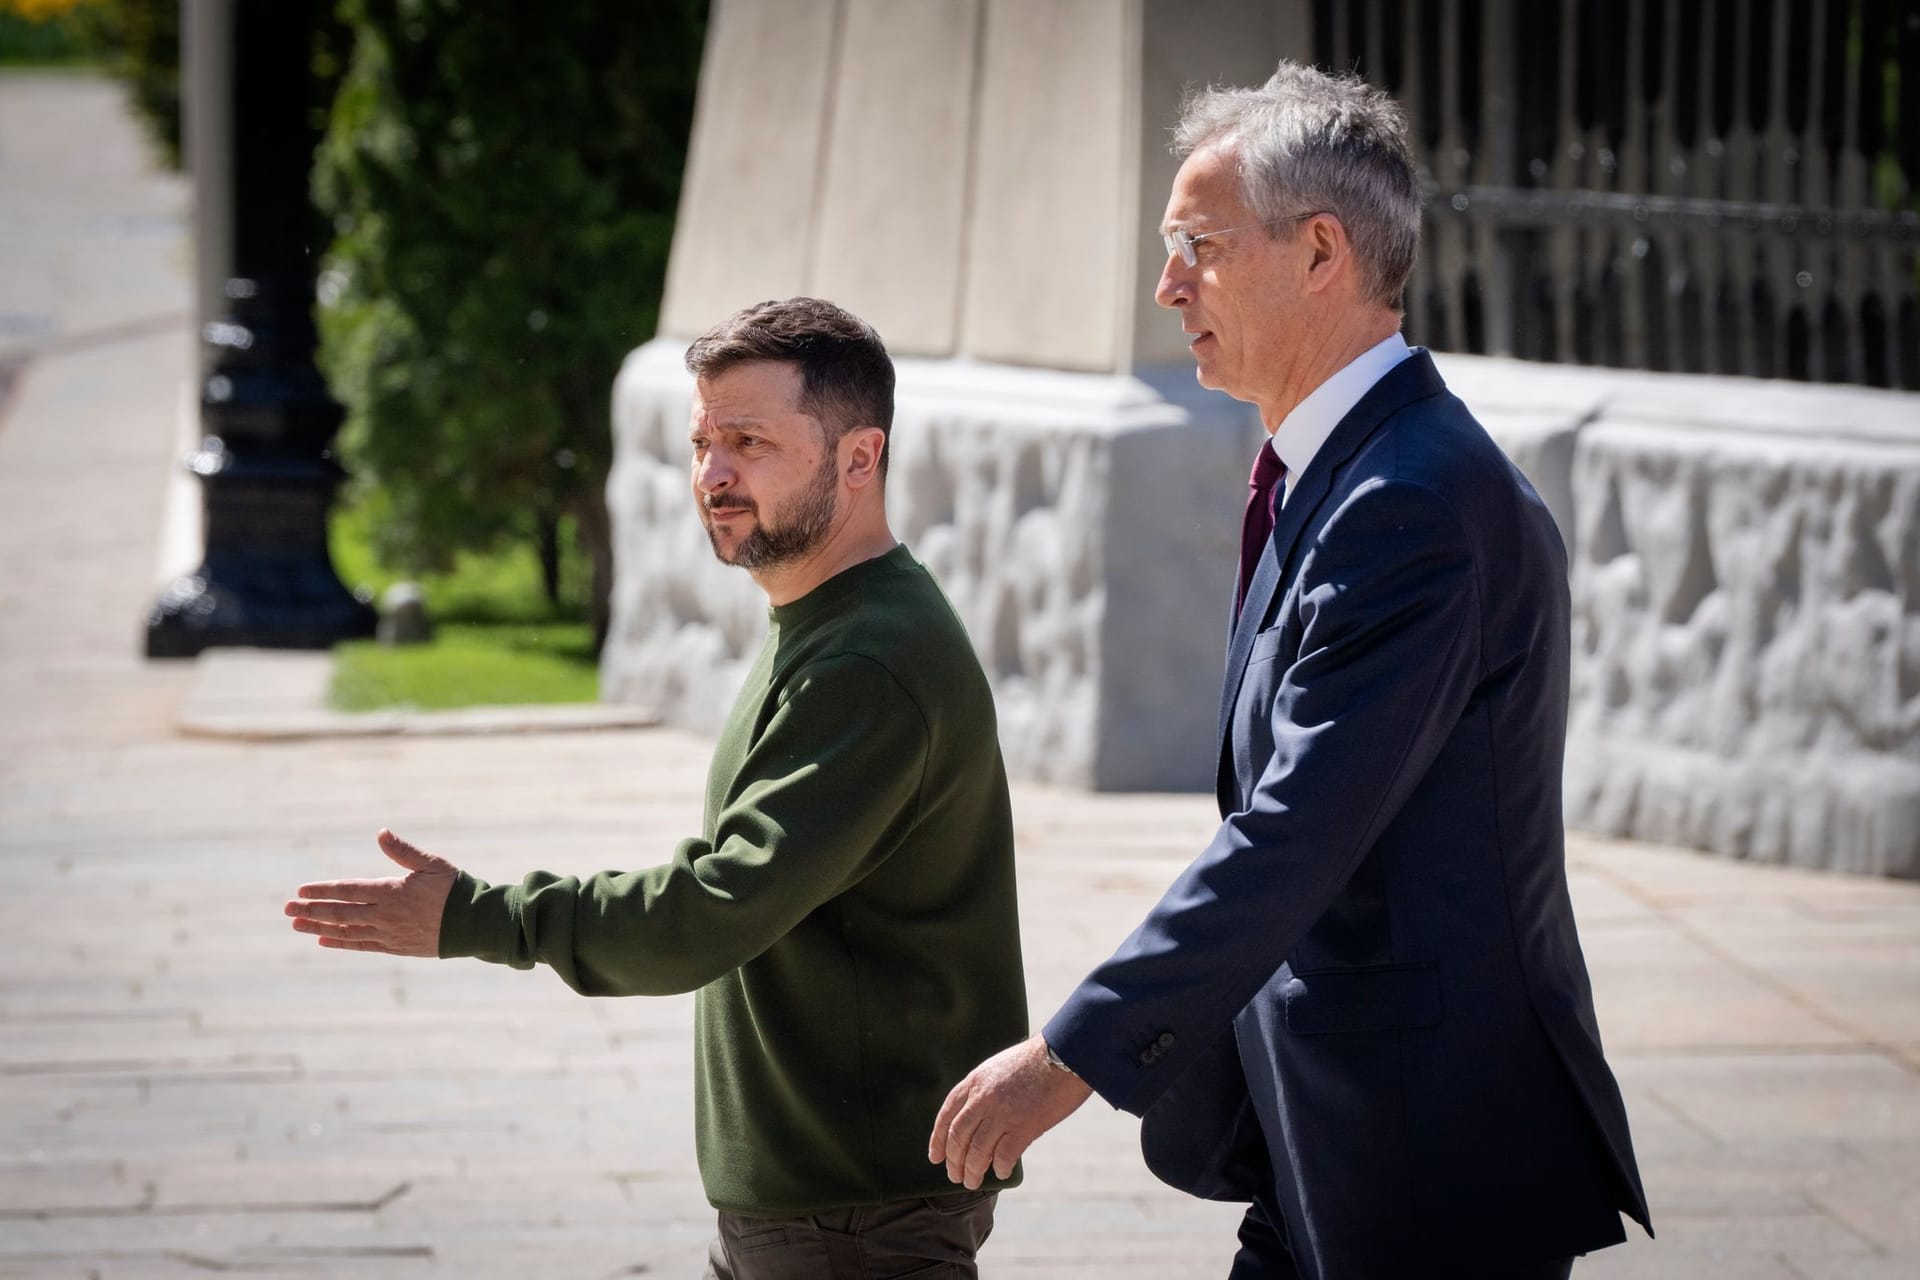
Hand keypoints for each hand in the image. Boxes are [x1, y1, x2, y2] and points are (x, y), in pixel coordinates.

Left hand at [284, 828, 457, 956]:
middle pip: (339, 913)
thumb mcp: (431, 864)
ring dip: (319, 926)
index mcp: (391, 891)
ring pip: (346, 931)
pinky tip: (323, 940)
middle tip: (286, 909)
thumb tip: (381, 833)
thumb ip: (403, 851)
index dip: (322, 890)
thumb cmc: (454, 888)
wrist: (474, 923)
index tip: (300, 890)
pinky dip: (341, 943)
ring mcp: (388, 934)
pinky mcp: (395, 946)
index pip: (347, 891)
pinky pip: (361, 946)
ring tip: (297, 924)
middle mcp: (384, 915)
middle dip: (310, 909)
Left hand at [928, 1033, 1092, 1188]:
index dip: (938, 1139)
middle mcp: (983, 1099)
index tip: (935, 1157)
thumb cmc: (1037, 1061)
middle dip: (954, 1161)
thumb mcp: (999, 1068)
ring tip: (973, 1182)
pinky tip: (1002, 1173)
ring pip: (977, 1152)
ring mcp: (1002, 1113)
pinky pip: (1004, 1156)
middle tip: (955, 1176)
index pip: (946, 1115)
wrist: (1064, 1056)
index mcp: (975, 1081)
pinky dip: (1001, 1168)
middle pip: (958, 1137)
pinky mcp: (1023, 1126)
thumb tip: (980, 1124)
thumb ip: (985, 1092)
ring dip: (973, 1171)